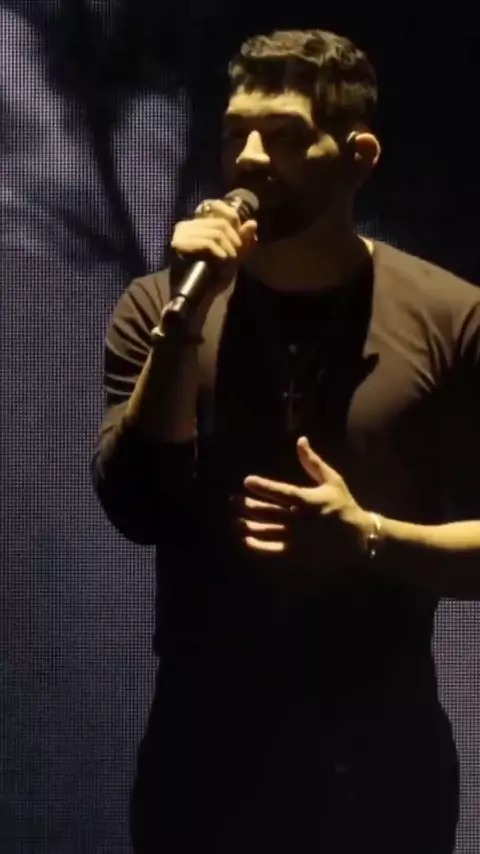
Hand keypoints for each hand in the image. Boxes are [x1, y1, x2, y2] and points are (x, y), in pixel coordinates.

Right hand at [170, 198, 257, 294]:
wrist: (197, 296)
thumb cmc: (214, 275)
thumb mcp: (232, 254)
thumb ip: (243, 238)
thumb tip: (253, 222)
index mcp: (197, 223)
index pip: (217, 206)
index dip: (234, 220)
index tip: (239, 240)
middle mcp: (186, 224)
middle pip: (220, 222)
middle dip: (234, 238)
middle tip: (236, 254)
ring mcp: (181, 234)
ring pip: (216, 232)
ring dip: (228, 247)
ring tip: (230, 259)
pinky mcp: (178, 244)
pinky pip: (207, 242)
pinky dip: (219, 251)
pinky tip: (223, 259)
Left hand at [233, 437, 369, 572]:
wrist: (358, 539)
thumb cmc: (343, 506)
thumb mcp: (332, 480)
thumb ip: (312, 462)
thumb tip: (300, 440)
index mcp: (307, 501)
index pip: (280, 492)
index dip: (262, 486)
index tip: (247, 481)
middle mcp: (299, 520)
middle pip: (267, 512)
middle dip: (247, 505)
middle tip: (232, 501)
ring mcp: (297, 539)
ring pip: (266, 531)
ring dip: (247, 525)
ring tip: (233, 520)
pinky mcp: (297, 553)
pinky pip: (272, 550)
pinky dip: (257, 545)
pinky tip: (246, 539)